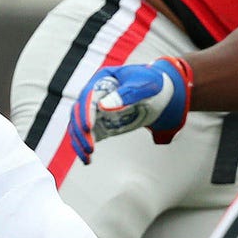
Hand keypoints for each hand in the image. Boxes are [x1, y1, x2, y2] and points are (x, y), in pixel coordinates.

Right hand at [67, 57, 191, 161]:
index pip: (88, 96)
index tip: (87, 128)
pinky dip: (85, 145)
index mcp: (103, 79)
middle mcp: (94, 93)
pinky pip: (88, 133)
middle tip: (89, 147)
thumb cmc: (151, 83)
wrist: (158, 91)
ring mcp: (96, 108)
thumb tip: (104, 107)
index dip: (85, 113)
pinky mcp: (101, 121)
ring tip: (86, 157)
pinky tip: (87, 159)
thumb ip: (126, 95)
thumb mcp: (144, 86)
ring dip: (80, 141)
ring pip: (79, 124)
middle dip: (81, 131)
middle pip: (79, 112)